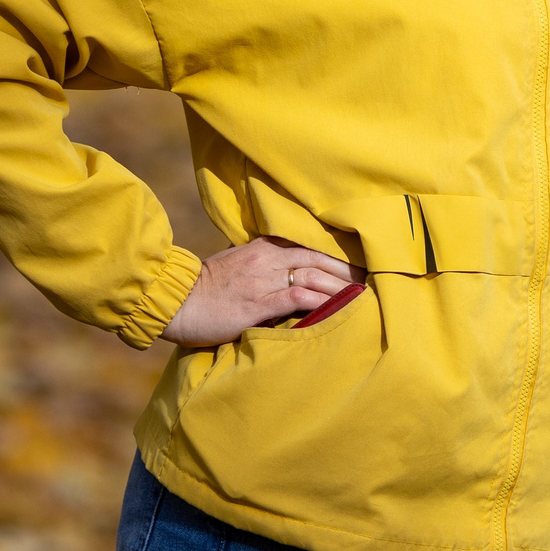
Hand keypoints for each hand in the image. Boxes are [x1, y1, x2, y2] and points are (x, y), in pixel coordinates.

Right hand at [161, 236, 360, 346]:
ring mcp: (264, 280)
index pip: (310, 243)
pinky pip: (299, 297)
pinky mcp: (260, 303)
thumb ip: (262, 262)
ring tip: (365, 296)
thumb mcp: (236, 264)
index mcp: (263, 246)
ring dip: (343, 286)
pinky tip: (340, 307)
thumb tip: (285, 269)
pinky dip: (323, 301)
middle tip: (372, 279)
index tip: (360, 260)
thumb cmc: (206, 288)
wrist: (177, 302)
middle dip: (349, 268)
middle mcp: (268, 258)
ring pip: (315, 276)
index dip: (337, 252)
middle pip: (320, 257)